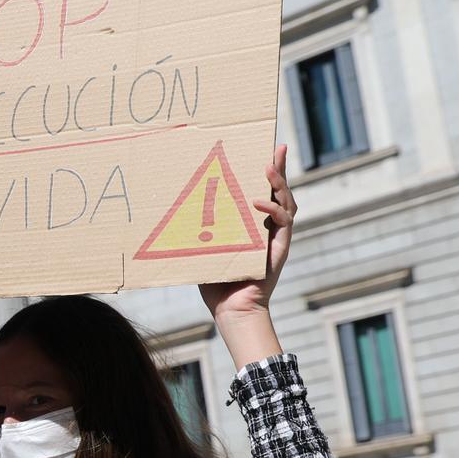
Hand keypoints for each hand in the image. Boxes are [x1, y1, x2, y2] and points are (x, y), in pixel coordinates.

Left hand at [200, 144, 295, 322]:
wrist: (231, 309)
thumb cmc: (216, 281)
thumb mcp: (205, 247)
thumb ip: (199, 229)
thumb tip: (172, 211)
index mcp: (253, 224)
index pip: (262, 191)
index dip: (267, 171)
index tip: (266, 149)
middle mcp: (269, 227)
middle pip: (280, 191)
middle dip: (280, 168)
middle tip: (278, 148)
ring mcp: (277, 237)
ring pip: (287, 202)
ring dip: (279, 184)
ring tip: (268, 167)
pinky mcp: (280, 248)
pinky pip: (283, 222)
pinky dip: (272, 210)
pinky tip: (259, 202)